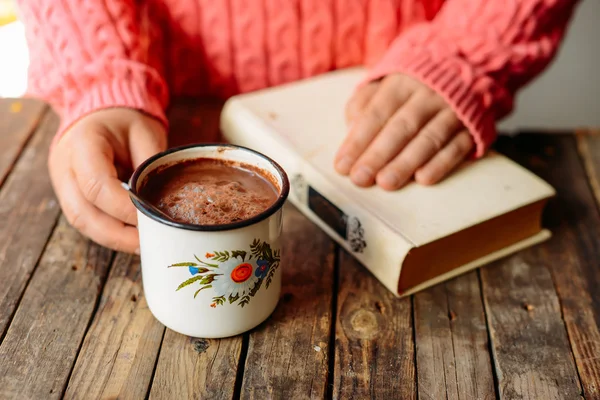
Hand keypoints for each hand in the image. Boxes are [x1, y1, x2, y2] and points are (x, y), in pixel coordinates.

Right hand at [49, 108, 166, 252]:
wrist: (100, 113)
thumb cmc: (124, 121)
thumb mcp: (144, 133)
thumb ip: (150, 165)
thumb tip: (160, 204)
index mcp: (82, 143)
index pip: (96, 185)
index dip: (124, 208)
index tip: (152, 218)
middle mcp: (64, 167)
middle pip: (83, 213)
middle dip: (118, 235)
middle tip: (149, 243)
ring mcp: (62, 183)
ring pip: (81, 222)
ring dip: (113, 239)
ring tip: (143, 245)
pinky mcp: (69, 195)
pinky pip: (86, 220)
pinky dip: (109, 232)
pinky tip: (131, 238)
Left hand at [335, 73, 473, 189]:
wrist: (465, 71)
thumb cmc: (412, 88)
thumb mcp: (384, 86)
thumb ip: (363, 104)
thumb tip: (351, 128)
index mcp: (401, 83)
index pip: (376, 114)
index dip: (358, 141)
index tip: (342, 165)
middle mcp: (428, 95)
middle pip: (401, 127)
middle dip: (378, 154)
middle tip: (360, 178)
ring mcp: (453, 111)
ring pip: (428, 138)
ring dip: (406, 162)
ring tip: (386, 183)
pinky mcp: (472, 128)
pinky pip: (456, 147)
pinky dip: (441, 164)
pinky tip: (423, 179)